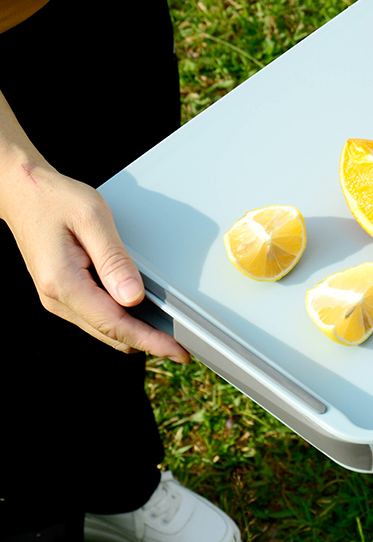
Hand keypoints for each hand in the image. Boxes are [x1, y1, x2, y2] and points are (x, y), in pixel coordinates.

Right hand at [2, 161, 189, 360]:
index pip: (114, 324)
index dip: (150, 341)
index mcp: (64, 282)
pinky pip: (95, 316)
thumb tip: (134, 296)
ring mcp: (57, 297)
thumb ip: (114, 259)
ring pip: (102, 330)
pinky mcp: (62, 291)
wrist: (22, 191)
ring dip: (134, 334)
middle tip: (181, 348)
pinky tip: (140, 316)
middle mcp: (57, 297)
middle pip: (110, 334)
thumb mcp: (92, 219)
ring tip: (167, 335)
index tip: (177, 350)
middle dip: (147, 343)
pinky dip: (121, 322)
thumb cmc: (55, 198)